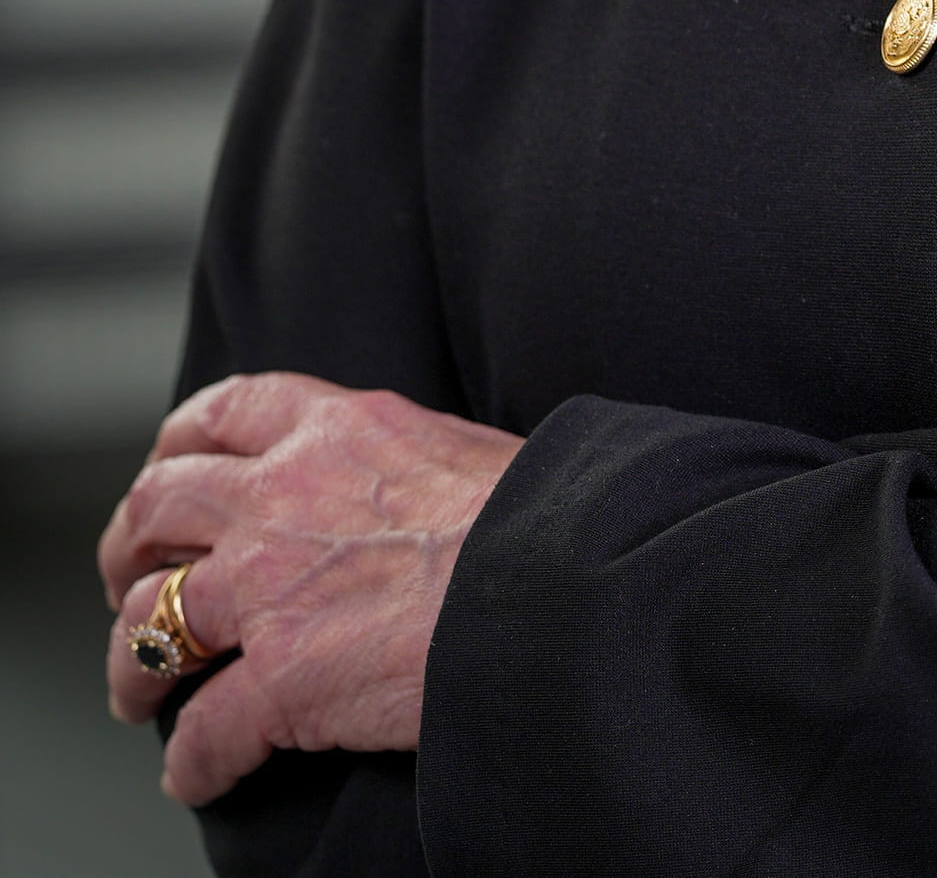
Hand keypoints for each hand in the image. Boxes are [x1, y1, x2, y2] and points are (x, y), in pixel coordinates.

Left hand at [100, 372, 521, 805]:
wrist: (558, 580)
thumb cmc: (538, 516)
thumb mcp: (452, 447)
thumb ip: (393, 458)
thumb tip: (395, 486)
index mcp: (336, 427)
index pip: (224, 411)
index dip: (176, 445)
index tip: (167, 470)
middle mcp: (282, 494)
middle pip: (156, 506)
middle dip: (128, 550)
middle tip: (130, 583)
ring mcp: (270, 586)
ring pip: (150, 622)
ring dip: (133, 664)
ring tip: (140, 693)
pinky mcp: (281, 679)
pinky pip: (204, 732)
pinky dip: (192, 763)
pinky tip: (198, 776)